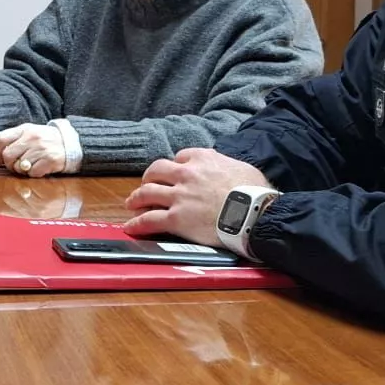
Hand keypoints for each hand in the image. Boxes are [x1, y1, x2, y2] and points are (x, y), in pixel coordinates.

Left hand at [0, 123, 70, 176]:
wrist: (70, 143)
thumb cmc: (46, 140)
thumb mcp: (31, 132)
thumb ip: (15, 140)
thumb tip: (0, 155)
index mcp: (24, 129)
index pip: (1, 139)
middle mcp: (32, 138)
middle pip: (8, 156)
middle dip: (9, 165)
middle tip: (15, 166)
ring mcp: (41, 149)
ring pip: (19, 166)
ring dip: (22, 170)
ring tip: (30, 166)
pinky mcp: (50, 160)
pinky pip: (32, 173)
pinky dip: (33, 174)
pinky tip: (39, 168)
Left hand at [120, 148, 269, 245]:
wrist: (254, 214)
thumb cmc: (254, 193)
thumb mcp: (241, 167)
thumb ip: (224, 164)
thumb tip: (224, 168)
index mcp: (202, 159)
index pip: (179, 157)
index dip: (175, 165)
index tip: (174, 172)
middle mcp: (186, 175)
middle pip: (156, 171)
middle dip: (148, 178)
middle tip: (146, 184)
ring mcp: (179, 197)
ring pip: (146, 193)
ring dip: (136, 198)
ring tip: (132, 203)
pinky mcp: (176, 219)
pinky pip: (149, 220)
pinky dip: (137, 224)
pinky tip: (130, 227)